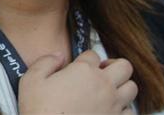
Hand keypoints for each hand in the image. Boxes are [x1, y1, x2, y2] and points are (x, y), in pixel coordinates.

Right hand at [19, 51, 137, 114]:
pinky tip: (110, 111)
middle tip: (102, 73)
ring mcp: (113, 104)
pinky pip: (130, 112)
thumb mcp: (31, 80)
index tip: (78, 68)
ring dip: (122, 87)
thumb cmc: (40, 111)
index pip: (93, 54)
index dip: (85, 60)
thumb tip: (58, 56)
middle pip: (124, 66)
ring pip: (132, 87)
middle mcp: (103, 85)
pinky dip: (123, 110)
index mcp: (83, 71)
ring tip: (109, 92)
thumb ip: (45, 62)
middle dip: (114, 67)